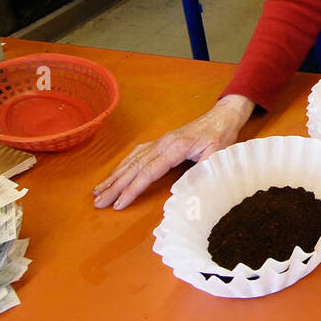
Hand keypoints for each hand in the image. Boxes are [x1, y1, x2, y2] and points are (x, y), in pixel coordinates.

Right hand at [92, 94, 254, 209]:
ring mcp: (159, 142)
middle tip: (98, 203)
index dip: (132, 189)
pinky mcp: (160, 142)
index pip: (148, 172)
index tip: (118, 204)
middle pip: (134, 167)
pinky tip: (114, 174)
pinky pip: (136, 154)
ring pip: (132, 160)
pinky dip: (122, 165)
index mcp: (174, 148)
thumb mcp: (218, 154)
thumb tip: (189, 190)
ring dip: (114, 176)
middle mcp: (162, 144)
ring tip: (98, 191)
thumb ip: (204, 170)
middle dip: (115, 186)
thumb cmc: (221, 135)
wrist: (222, 117)